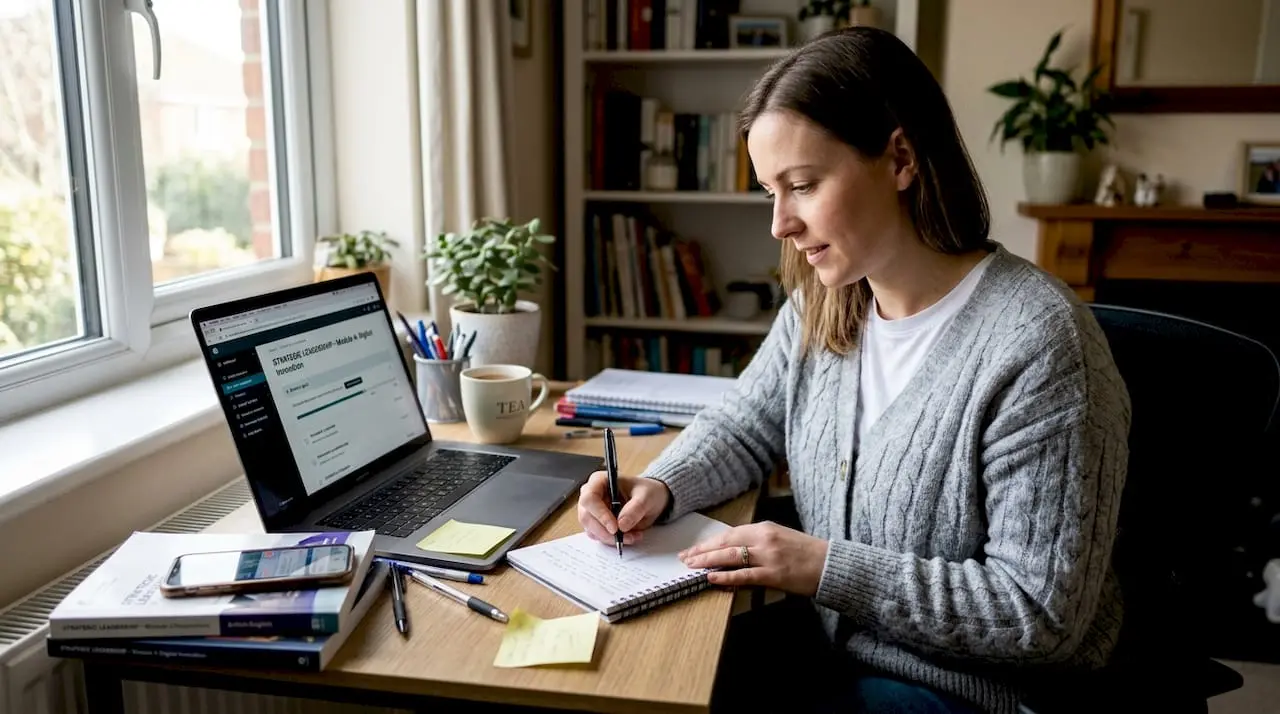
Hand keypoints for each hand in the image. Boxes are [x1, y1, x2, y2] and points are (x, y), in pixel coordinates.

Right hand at [576, 472, 670, 545]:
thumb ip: (635, 509)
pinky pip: (599, 536)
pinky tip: (629, 536)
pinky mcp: (596, 524)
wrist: (650, 500)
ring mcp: (592, 511)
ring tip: (632, 536)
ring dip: (611, 538)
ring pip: (592, 530)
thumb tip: (622, 524)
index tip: (614, 528)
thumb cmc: (646, 492)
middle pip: (587, 517)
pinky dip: (613, 540)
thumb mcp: (646, 497)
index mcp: (599, 481)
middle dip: (606, 531)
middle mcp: (591, 496)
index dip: (600, 514)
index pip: (590, 498)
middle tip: (625, 537)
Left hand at [679, 521, 828, 595]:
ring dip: (708, 562)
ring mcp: (768, 556)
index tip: (694, 549)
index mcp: (765, 528)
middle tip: (685, 558)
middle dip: (703, 551)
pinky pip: (744, 575)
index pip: (729, 533)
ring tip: (692, 567)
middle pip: (725, 543)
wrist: (830, 565)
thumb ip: (758, 542)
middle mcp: (764, 538)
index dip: (709, 542)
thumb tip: (733, 551)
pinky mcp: (773, 574)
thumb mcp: (780, 538)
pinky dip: (726, 576)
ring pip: (731, 556)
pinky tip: (712, 578)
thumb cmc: (807, 553)